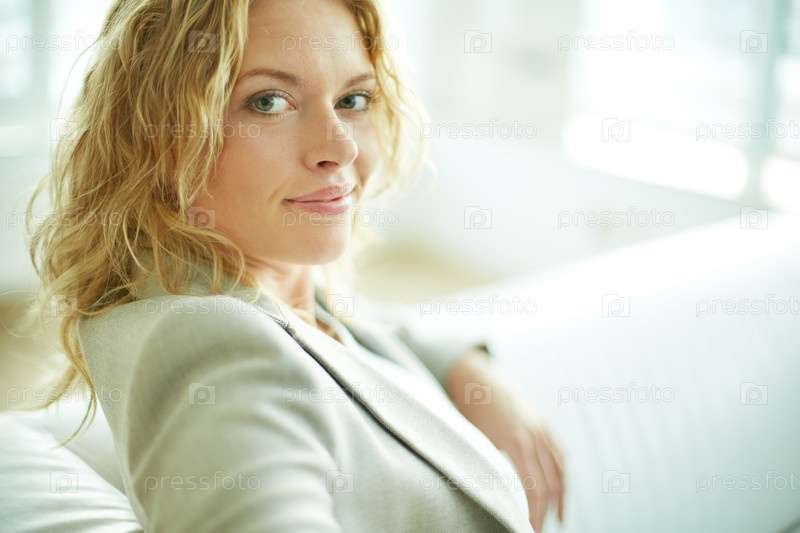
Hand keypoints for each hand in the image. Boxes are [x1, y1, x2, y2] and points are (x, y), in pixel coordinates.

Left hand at [446, 349, 565, 531]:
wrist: (476, 375)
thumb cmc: (469, 408)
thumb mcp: (475, 439)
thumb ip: (488, 465)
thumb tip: (493, 496)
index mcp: (516, 441)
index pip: (535, 488)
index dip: (535, 514)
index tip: (529, 530)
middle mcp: (534, 434)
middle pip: (551, 483)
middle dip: (547, 511)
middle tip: (539, 530)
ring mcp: (542, 427)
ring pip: (560, 469)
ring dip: (561, 497)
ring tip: (557, 518)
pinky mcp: (542, 422)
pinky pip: (559, 453)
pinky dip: (562, 474)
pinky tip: (560, 489)